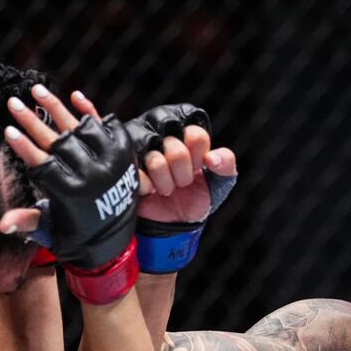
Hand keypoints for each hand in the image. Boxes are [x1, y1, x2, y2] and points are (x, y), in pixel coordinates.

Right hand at [2, 85, 137, 270]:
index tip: (8, 130)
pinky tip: (74, 95)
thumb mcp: (51, 232)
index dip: (24, 146)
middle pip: (57, 141)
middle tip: (13, 103)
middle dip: (32, 121)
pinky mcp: (122, 153)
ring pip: (79, 127)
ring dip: (56, 107)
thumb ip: (28, 222)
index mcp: (71, 194)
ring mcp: (109, 161)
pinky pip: (106, 126)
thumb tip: (2, 225)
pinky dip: (90, 110)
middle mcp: (91, 175)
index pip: (42, 163)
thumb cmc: (75, 237)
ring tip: (36, 91)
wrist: (114, 241)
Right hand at [131, 104, 237, 224]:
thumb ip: (227, 163)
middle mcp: (158, 131)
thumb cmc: (194, 195)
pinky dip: (149, 188)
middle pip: (176, 148)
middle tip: (181, 180)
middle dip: (183, 173)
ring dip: (166, 183)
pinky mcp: (124, 165)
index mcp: (182, 128)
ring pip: (156, 161)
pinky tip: (150, 190)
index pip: (195, 134)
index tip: (197, 167)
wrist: (172, 222)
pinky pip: (139, 176)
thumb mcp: (220, 181)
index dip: (199, 157)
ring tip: (166, 187)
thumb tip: (213, 158)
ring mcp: (138, 147)